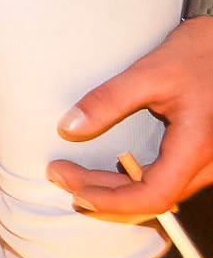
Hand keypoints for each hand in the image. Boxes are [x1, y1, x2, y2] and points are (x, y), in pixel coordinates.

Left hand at [48, 17, 212, 215]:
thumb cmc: (196, 56)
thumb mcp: (148, 73)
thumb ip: (108, 101)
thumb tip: (68, 128)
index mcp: (196, 147)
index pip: (154, 196)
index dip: (112, 201)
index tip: (73, 190)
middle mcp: (206, 164)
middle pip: (151, 199)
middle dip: (103, 194)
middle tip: (59, 174)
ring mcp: (205, 163)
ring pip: (158, 193)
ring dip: (116, 192)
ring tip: (74, 176)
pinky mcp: (196, 156)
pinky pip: (164, 181)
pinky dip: (132, 184)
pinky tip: (104, 174)